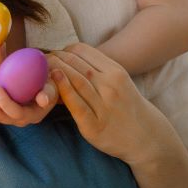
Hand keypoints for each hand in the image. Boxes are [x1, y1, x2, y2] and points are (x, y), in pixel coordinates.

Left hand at [0, 67, 58, 126]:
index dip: (4, 102)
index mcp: (32, 116)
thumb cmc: (51, 84)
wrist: (47, 87)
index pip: (15, 113)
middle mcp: (20, 120)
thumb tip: (43, 99)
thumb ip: (49, 92)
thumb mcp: (53, 87)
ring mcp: (11, 116)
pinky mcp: (5, 110)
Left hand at [46, 42, 164, 165]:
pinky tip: (52, 84)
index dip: (64, 50)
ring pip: (75, 80)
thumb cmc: (127, 106)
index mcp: (116, 71)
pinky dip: (63, 91)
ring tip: (42, 70)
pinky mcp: (94, 125)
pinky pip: (75, 105)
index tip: (54, 54)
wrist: (147, 137)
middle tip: (41, 61)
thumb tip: (67, 58)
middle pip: (76, 63)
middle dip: (55, 59)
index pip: (83, 50)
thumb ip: (97, 69)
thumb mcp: (119, 80)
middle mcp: (111, 86)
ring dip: (55, 71)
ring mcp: (104, 106)